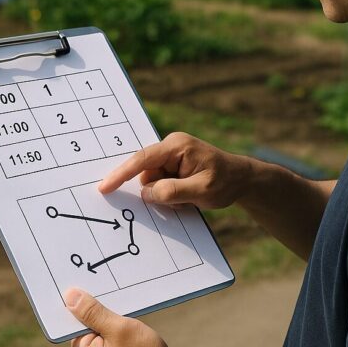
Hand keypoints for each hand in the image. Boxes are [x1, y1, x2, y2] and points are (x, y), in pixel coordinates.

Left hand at [66, 288, 185, 346]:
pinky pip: (110, 345)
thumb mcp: (118, 328)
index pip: (76, 322)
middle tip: (122, 318)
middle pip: (88, 329)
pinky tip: (133, 337)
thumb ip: (92, 312)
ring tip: (130, 329)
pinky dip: (119, 337)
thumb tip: (69, 296)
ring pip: (102, 335)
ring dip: (114, 326)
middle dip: (104, 318)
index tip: (105, 303)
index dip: (90, 308)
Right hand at [98, 132, 252, 208]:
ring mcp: (171, 156)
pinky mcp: (173, 166)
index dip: (121, 174)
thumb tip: (146, 193)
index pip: (142, 159)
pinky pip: (160, 184)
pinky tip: (188, 196)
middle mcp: (171, 147)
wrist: (242, 180)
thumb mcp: (201, 191)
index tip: (104, 187)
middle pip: (147, 174)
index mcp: (176, 146)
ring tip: (189, 198)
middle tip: (183, 200)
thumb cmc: (226, 182)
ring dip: (166, 195)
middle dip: (159, 191)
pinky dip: (170, 194)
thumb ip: (172, 191)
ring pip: (153, 182)